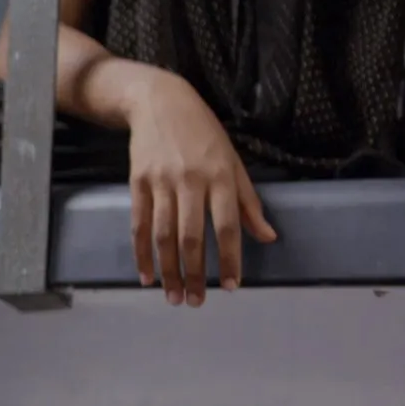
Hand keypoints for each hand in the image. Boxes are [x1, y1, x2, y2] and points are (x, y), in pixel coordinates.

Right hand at [122, 71, 278, 306]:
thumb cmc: (203, 134)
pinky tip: (146, 275)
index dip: (230, 259)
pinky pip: (138, 225)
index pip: (227, 226)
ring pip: (163, 236)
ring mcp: (160, 183)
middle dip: (193, 274)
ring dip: (167, 270)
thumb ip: (248, 202)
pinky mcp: (137, 183)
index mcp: (219, 177)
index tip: (232, 286)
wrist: (160, 103)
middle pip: (191, 237)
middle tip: (195, 302)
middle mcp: (189, 181)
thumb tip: (267, 236)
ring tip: (172, 296)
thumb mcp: (233, 162)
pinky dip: (141, 253)